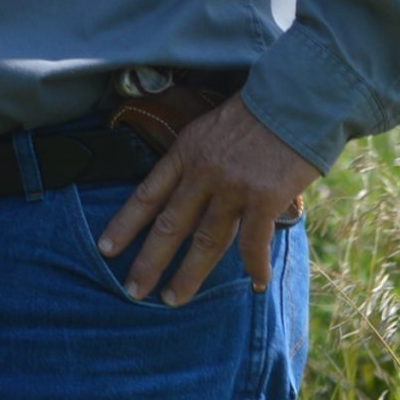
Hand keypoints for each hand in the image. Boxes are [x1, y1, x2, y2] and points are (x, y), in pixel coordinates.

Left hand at [94, 96, 320, 305]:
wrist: (294, 100)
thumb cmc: (256, 114)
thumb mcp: (210, 130)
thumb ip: (199, 162)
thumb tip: (193, 193)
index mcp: (184, 154)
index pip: (146, 195)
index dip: (125, 224)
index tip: (105, 248)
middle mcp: (201, 174)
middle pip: (169, 226)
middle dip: (149, 261)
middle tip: (132, 290)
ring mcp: (232, 188)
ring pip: (205, 241)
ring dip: (189, 274)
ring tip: (173, 299)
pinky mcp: (264, 198)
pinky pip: (254, 243)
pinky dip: (255, 266)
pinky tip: (256, 284)